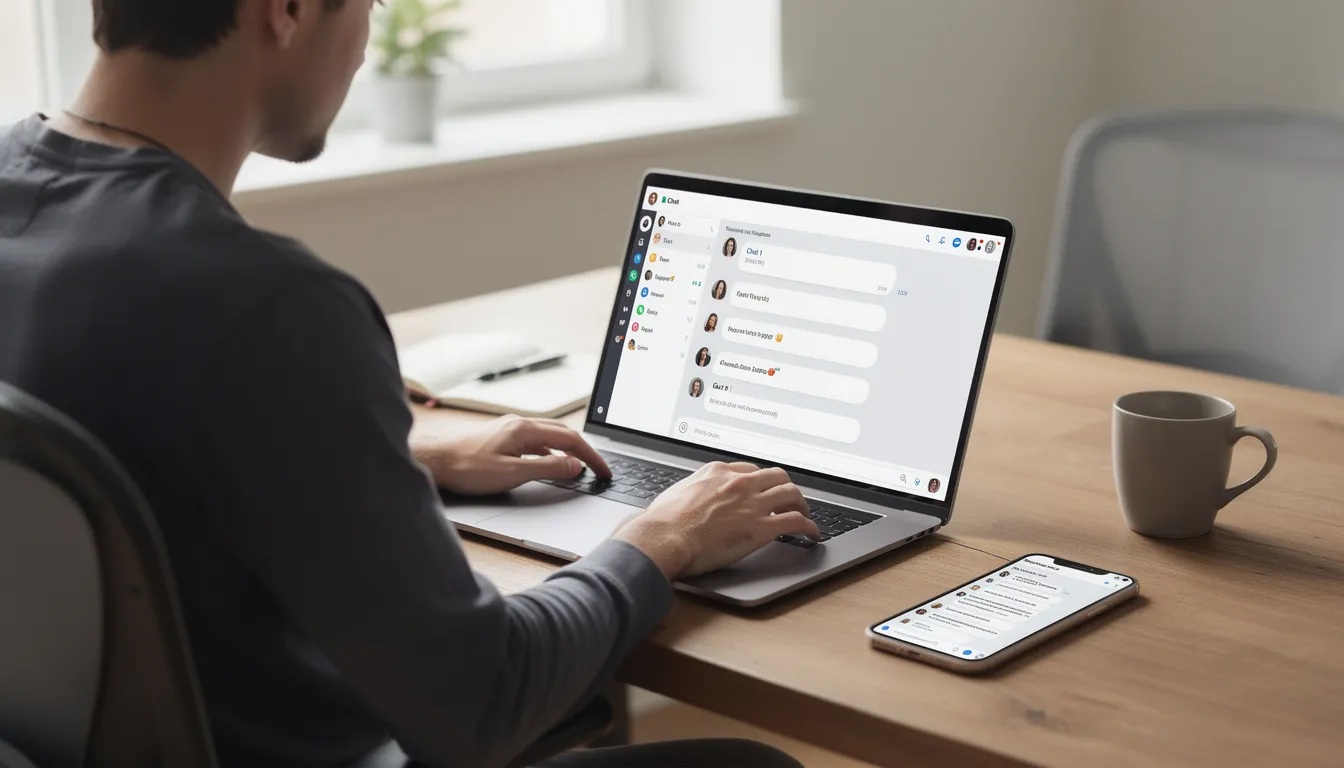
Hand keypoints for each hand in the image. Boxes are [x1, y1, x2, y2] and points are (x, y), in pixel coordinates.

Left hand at [416, 414, 610, 495]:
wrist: (434, 461)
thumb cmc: (466, 468)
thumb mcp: (512, 474)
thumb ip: (547, 469)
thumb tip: (575, 466)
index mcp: (525, 429)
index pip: (571, 440)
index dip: (592, 457)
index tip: (603, 472)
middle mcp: (519, 423)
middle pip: (563, 433)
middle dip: (584, 451)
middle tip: (597, 470)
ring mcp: (509, 428)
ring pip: (549, 435)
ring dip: (567, 450)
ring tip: (578, 467)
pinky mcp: (501, 435)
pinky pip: (535, 439)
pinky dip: (550, 450)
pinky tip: (548, 463)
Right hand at [612, 462, 820, 579]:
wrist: (663, 537)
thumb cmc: (662, 522)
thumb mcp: (675, 494)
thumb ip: (689, 492)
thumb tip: (683, 501)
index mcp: (717, 472)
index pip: (750, 470)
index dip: (760, 481)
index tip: (763, 489)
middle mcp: (739, 483)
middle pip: (776, 477)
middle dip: (785, 487)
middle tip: (789, 499)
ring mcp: (752, 503)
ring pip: (791, 494)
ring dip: (801, 504)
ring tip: (804, 514)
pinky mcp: (761, 527)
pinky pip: (796, 521)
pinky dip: (809, 526)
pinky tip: (812, 534)